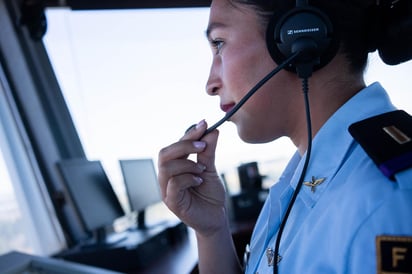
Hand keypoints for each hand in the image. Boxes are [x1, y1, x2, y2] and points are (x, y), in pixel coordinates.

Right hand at [158, 120, 226, 235]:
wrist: (216, 217)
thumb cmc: (210, 194)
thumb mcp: (211, 169)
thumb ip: (208, 152)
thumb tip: (212, 130)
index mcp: (174, 167)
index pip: (175, 145)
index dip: (188, 134)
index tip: (204, 124)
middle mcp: (167, 177)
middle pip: (164, 154)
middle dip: (184, 145)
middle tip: (203, 145)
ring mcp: (167, 190)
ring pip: (167, 168)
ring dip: (188, 164)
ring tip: (202, 169)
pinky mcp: (172, 202)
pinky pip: (174, 184)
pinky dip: (188, 178)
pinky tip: (199, 181)